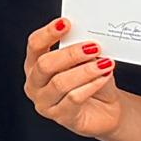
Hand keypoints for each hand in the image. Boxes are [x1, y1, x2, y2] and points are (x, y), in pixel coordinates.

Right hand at [25, 19, 127, 138]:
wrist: (106, 110)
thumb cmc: (92, 83)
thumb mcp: (86, 62)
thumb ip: (82, 51)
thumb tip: (88, 39)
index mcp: (35, 65)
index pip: (35, 45)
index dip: (48, 33)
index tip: (66, 23)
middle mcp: (34, 84)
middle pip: (45, 64)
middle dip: (70, 53)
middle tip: (93, 46)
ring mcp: (45, 103)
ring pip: (60, 82)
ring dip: (85, 70)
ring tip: (104, 63)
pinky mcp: (61, 117)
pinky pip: (74, 98)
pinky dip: (91, 85)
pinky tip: (103, 77)